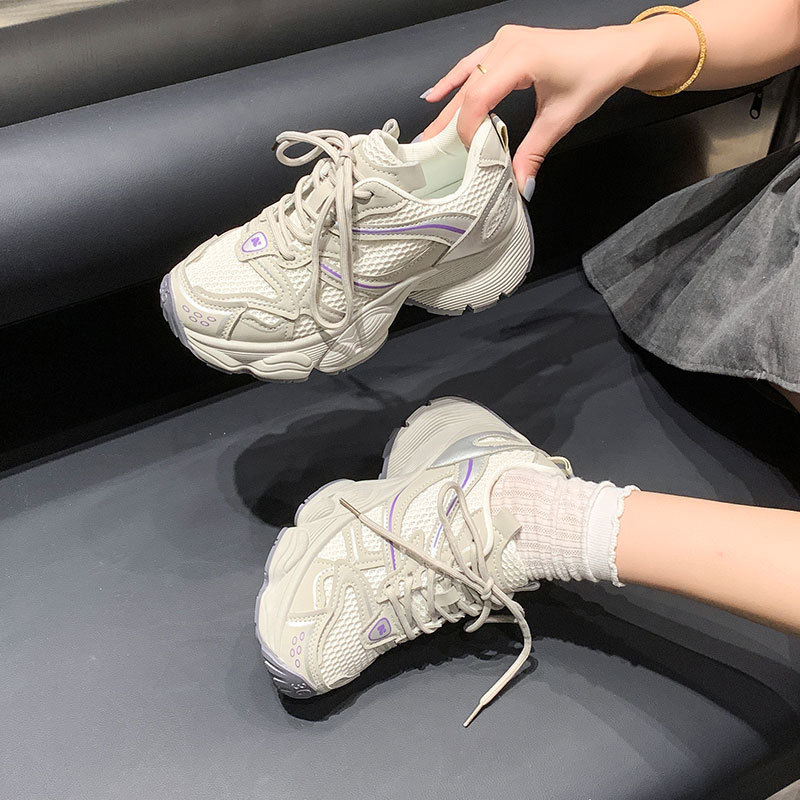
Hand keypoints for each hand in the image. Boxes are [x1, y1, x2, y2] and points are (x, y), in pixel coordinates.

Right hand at [419, 24, 641, 191]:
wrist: (614, 52)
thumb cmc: (593, 76)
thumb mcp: (561, 120)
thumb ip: (534, 152)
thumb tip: (520, 185)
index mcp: (522, 59)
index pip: (479, 98)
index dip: (467, 128)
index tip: (468, 153)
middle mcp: (508, 45)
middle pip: (468, 88)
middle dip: (448, 121)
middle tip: (428, 148)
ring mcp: (505, 41)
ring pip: (467, 78)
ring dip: (448, 105)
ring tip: (429, 131)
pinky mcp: (506, 44)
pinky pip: (472, 63)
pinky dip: (454, 80)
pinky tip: (435, 94)